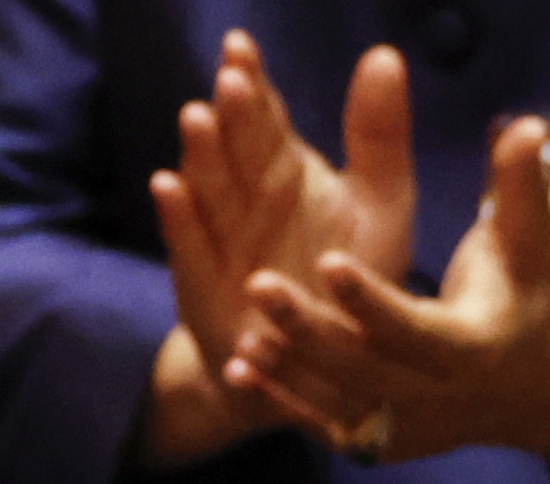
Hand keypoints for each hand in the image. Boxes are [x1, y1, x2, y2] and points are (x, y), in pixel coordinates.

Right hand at [142, 33, 414, 467]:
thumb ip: (379, 136)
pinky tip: (166, 186)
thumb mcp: (380, 206)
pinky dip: (177, 218)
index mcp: (287, 169)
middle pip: (235, 146)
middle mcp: (247, 197)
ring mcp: (219, 238)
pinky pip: (189, 245)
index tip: (241, 46)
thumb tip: (383, 52)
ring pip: (209, 188)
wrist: (314, 370)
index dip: (252, 82)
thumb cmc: (347, 284)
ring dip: (200, 155)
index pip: (265, 115)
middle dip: (230, 113)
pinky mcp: (203, 282)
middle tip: (229, 80)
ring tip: (196, 117)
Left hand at [228, 116, 549, 465]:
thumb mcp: (529, 246)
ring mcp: (403, 427)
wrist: (530, 390)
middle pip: (363, 366)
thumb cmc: (522, 297)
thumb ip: (519, 188)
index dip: (369, 299)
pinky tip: (238, 369)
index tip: (327, 260)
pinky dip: (280, 401)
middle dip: (309, 329)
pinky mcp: (376, 445)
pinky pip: (321, 425)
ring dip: (286, 369)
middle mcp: (436, 396)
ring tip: (242, 332)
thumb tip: (524, 124)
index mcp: (474, 347)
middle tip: (258, 284)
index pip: (413, 326)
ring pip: (336, 400)